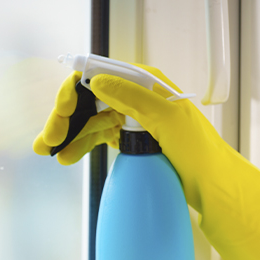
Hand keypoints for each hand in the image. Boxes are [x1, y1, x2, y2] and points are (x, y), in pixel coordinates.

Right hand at [35, 63, 259, 259]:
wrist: (211, 184)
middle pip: (88, 99)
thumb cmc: (198, 150)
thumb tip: (97, 81)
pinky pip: (96, 137)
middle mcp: (134, 96)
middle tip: (48, 140)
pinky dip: (80, 145)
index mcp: (145, 83)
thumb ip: (133, 98)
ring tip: (49, 152)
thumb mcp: (168, 120)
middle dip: (64, 118)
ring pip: (88, 120)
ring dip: (67, 134)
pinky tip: (67, 156)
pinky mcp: (126, 139)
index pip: (99, 75)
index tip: (61, 110)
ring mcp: (129, 118)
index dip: (74, 90)